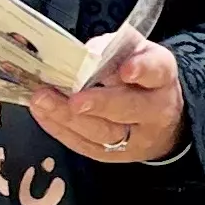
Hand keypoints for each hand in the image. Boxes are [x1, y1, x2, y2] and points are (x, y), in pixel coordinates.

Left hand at [26, 32, 190, 165]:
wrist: (158, 121)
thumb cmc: (140, 79)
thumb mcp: (136, 54)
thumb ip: (113, 49)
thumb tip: (84, 54)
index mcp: (162, 78)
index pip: (156, 71)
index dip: (143, 69)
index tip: (126, 69)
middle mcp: (154, 110)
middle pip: (129, 109)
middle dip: (100, 104)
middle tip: (75, 99)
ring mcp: (134, 138)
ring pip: (103, 132)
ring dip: (69, 118)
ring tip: (43, 100)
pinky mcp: (113, 155)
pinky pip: (85, 145)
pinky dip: (60, 129)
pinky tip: (42, 113)